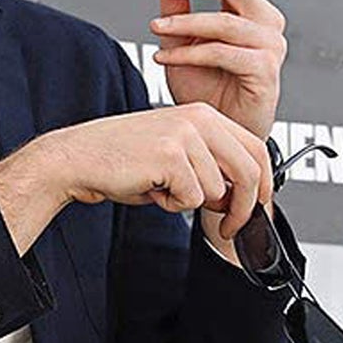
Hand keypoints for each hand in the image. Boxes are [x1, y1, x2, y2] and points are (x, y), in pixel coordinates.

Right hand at [49, 103, 272, 238]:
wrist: (78, 158)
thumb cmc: (121, 159)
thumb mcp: (175, 155)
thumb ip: (209, 167)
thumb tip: (240, 198)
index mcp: (203, 115)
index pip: (256, 148)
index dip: (264, 184)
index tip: (258, 206)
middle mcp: (199, 119)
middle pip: (249, 171)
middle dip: (243, 208)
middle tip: (228, 228)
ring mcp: (186, 135)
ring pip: (216, 190)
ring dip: (188, 202)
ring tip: (161, 188)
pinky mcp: (171, 156)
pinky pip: (190, 198)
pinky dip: (170, 204)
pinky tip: (150, 188)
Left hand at [150, 0, 286, 141]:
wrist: (220, 130)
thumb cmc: (207, 89)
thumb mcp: (181, 42)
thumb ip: (176, 10)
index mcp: (251, 9)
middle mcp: (266, 22)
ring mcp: (270, 46)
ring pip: (223, 21)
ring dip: (184, 22)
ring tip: (155, 28)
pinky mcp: (265, 70)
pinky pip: (222, 53)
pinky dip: (188, 53)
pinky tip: (164, 57)